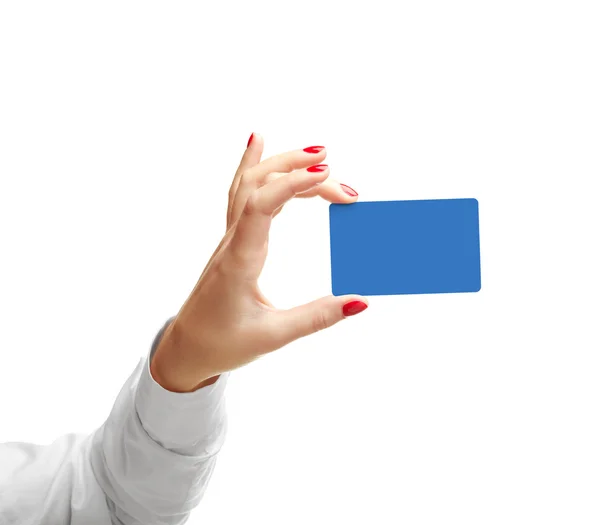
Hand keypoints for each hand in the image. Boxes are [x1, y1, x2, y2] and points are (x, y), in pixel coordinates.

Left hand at [150, 134, 368, 392]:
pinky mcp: (235, 240)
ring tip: (317, 154)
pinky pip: (241, 193)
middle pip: (259, 185)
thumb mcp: (272, 336)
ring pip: (249, 184)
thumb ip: (317, 318)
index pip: (261, 206)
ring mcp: (231, 237)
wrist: (187, 347)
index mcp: (240, 261)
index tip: (326, 174)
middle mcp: (233, 241)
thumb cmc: (223, 343)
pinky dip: (253, 165)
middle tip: (343, 184)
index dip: (292, 183)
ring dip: (281, 164)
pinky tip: (258, 142)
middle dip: (299, 172)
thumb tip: (360, 301)